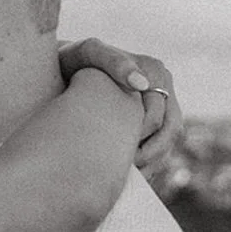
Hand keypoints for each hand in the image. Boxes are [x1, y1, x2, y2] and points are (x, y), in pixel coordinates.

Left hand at [58, 38, 181, 167]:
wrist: (61, 66)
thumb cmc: (71, 59)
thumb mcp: (88, 53)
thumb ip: (113, 61)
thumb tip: (141, 84)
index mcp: (154, 70)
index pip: (156, 119)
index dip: (137, 142)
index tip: (114, 159)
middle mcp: (162, 84)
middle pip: (169, 132)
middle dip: (147, 156)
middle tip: (119, 174)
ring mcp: (161, 102)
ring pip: (168, 142)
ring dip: (152, 164)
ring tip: (124, 178)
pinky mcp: (155, 117)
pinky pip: (162, 146)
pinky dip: (150, 163)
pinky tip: (127, 175)